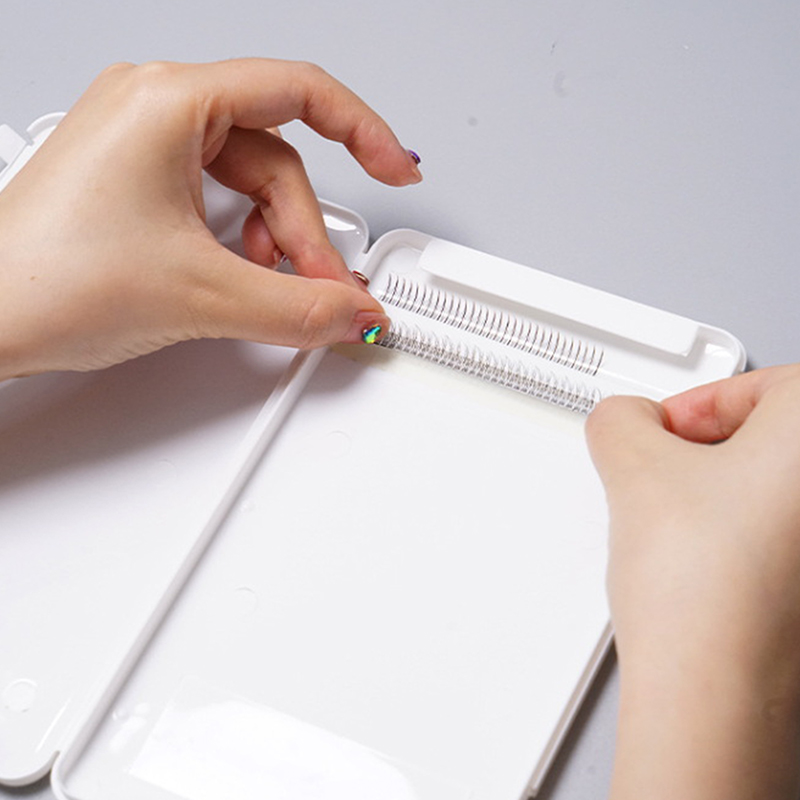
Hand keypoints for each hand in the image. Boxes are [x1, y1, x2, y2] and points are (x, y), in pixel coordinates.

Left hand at [0, 59, 421, 379]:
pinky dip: (240, 243)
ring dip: (273, 244)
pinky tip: (236, 278)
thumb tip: (354, 312)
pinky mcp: (136, 180)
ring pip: (248, 186)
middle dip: (303, 236)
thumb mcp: (202, 296)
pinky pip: (216, 199)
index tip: (396, 167)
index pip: (301, 91)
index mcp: (169, 100)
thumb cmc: (45, 279)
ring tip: (268, 292)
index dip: (364, 132)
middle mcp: (155, 107)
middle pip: (276, 161)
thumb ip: (299, 308)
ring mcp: (143, 144)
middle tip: (321, 293)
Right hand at [586, 365, 799, 798]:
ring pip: (773, 494)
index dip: (699, 402)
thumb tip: (624, 421)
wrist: (716, 695)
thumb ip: (621, 421)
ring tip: (677, 526)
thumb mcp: (634, 469)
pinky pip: (778, 542)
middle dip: (708, 450)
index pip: (763, 384)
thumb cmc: (707, 595)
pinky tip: (701, 565)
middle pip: (771, 439)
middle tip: (668, 474)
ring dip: (722, 495)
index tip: (665, 429)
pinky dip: (744, 540)